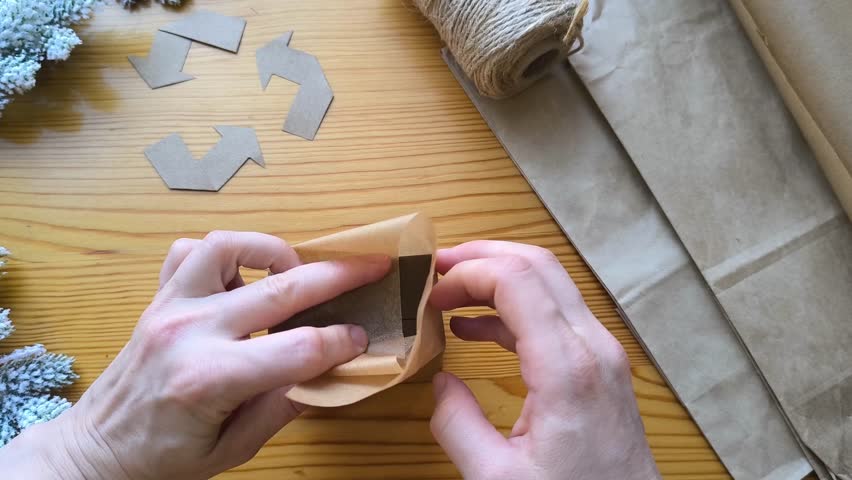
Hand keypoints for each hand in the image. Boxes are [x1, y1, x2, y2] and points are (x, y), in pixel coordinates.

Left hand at [1, 231, 389, 479]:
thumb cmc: (165, 456)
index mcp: (211, 378)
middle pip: (280, 288)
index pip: (299, 349)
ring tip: (297, 268)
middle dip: (337, 276)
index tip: (363, 340)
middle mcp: (191, 331)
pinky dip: (224, 253)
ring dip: (272, 249)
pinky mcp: (159, 297)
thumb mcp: (233, 449)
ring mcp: (170, 306)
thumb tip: (329, 371)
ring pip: (227, 246)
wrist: (98, 448)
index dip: (341, 342)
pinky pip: (189, 251)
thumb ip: (283, 406)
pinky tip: (242, 277)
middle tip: (372, 267)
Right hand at [429, 241, 659, 479]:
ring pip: (550, 284)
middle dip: (483, 256)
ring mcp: (602, 352)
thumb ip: (457, 425)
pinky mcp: (601, 365)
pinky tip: (477, 328)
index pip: (517, 279)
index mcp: (567, 367)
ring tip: (450, 294)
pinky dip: (514, 309)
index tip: (432, 290)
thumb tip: (440, 382)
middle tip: (438, 266)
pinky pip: (555, 315)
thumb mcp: (496, 478)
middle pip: (538, 265)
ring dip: (498, 278)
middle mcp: (593, 346)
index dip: (469, 272)